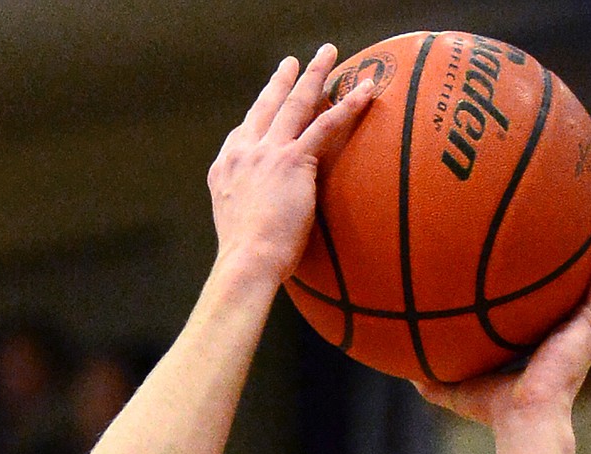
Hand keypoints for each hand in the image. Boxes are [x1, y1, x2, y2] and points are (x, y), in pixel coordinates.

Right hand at [209, 48, 373, 284]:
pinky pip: (325, 125)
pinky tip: (365, 90)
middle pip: (265, 107)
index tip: (264, 105)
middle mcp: (243, 153)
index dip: (256, 117)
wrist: (246, 262)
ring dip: (314, 74)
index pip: (241, 134)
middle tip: (292, 63)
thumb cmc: (245, 258)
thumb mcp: (234, 225)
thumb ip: (246, 207)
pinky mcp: (292, 160)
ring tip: (327, 54)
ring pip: (295, 104)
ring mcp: (267, 152)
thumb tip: (263, 216)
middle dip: (281, 81)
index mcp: (225, 170)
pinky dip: (347, 105)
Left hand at [414, 213, 590, 427]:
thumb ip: (433, 379)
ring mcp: (584, 326)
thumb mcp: (457, 388)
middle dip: (578, 254)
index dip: (543, 280)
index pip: (544, 304)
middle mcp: (568, 331)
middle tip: (573, 218)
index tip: (535, 251)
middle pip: (575, 283)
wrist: (522, 420)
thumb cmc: (494, 412)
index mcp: (543, 342)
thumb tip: (404, 370)